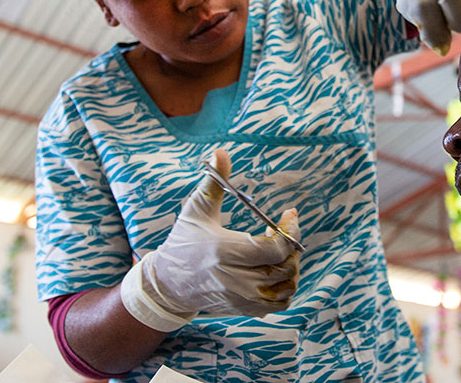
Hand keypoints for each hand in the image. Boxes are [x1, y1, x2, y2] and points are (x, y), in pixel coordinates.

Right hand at [120, 150, 300, 331]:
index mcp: (226, 251)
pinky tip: (275, 269)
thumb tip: (221, 151)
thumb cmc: (184, 242)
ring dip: (292, 266)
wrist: (168, 284)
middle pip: (285, 267)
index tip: (289, 214)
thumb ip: (213, 182)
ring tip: (279, 250)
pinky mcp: (244, 309)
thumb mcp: (196, 210)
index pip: (275, 249)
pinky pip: (280, 303)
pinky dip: (286, 287)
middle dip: (292, 245)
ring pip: (287, 287)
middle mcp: (236, 279)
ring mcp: (241, 298)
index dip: (290, 231)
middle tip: (282, 230)